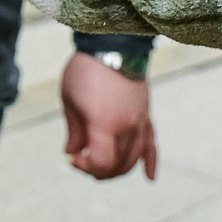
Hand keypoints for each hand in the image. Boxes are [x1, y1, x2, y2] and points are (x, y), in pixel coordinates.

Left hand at [60, 51, 158, 179]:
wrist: (112, 44)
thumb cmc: (85, 70)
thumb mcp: (70, 100)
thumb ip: (74, 131)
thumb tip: (72, 153)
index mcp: (104, 124)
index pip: (102, 163)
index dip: (86, 167)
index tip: (74, 157)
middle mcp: (126, 127)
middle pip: (118, 164)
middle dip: (99, 170)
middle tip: (83, 161)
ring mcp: (139, 122)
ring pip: (134, 158)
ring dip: (119, 169)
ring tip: (102, 168)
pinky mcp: (146, 115)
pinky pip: (152, 144)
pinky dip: (151, 162)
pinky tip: (149, 177)